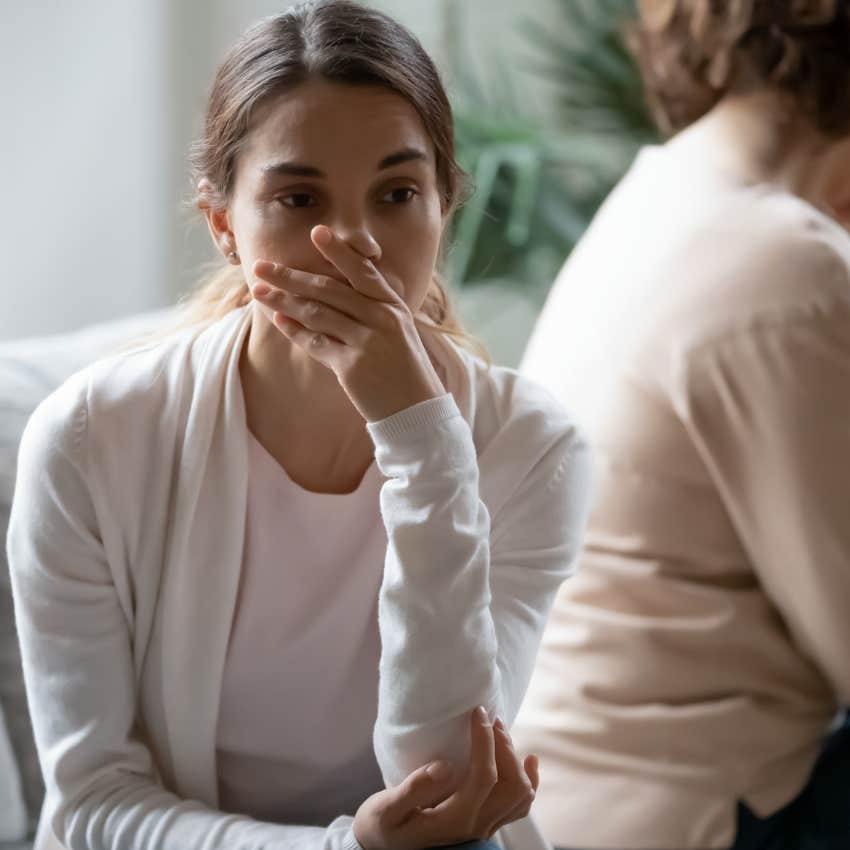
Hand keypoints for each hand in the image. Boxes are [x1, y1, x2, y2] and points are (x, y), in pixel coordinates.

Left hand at [250, 225, 445, 422]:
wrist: (415, 409)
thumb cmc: (403, 367)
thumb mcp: (397, 329)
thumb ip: (372, 306)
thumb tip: (334, 287)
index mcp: (393, 305)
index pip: (362, 270)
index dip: (338, 251)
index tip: (316, 231)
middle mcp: (381, 318)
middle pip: (328, 289)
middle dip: (290, 276)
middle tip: (261, 266)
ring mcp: (366, 342)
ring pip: (317, 313)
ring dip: (283, 300)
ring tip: (258, 291)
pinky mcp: (352, 367)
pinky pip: (316, 343)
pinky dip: (295, 331)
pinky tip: (279, 319)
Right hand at [353, 707, 538, 849]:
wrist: (382, 849)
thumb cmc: (381, 827)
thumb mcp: (385, 810)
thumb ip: (412, 790)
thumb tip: (443, 766)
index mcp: (454, 820)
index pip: (484, 777)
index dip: (486, 741)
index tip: (478, 712)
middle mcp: (475, 825)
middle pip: (512, 785)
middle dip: (505, 747)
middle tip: (489, 718)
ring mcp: (483, 826)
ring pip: (521, 796)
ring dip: (516, 760)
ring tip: (499, 732)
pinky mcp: (484, 822)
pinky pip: (519, 806)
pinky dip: (528, 780)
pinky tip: (528, 760)